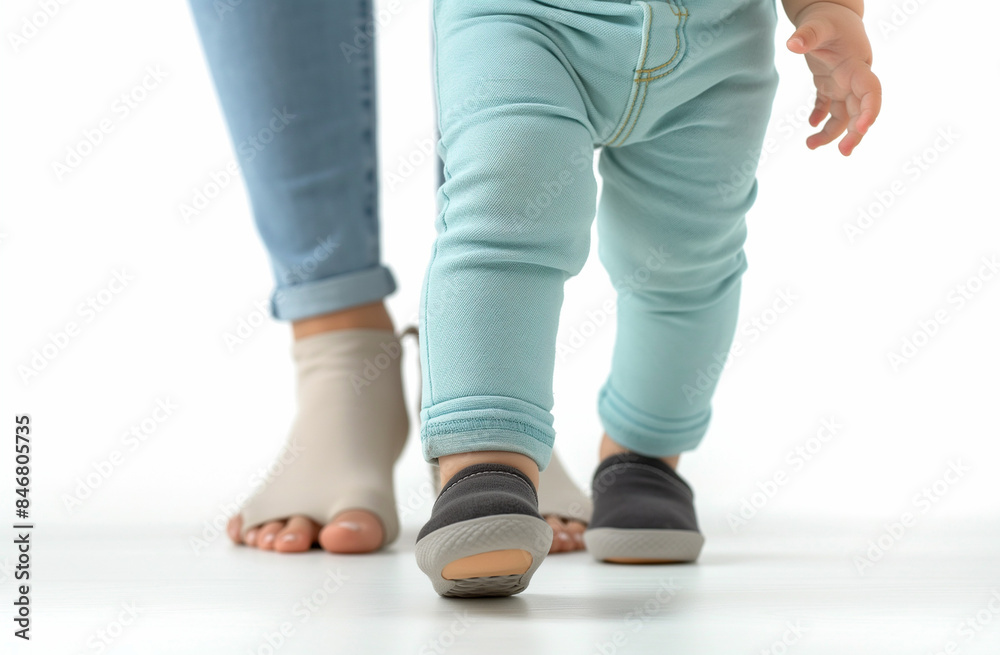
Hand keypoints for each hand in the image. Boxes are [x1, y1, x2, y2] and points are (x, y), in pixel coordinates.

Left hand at [786, 2, 881, 154]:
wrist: (829, 12)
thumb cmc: (827, 18)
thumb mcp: (817, 24)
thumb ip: (807, 35)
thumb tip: (792, 45)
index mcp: (855, 66)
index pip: (870, 91)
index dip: (870, 110)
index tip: (863, 128)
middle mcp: (852, 78)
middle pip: (859, 110)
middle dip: (855, 132)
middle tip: (844, 152)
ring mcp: (842, 83)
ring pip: (843, 114)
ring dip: (831, 132)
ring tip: (810, 145)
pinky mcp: (830, 84)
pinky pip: (828, 107)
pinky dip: (820, 117)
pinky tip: (810, 125)